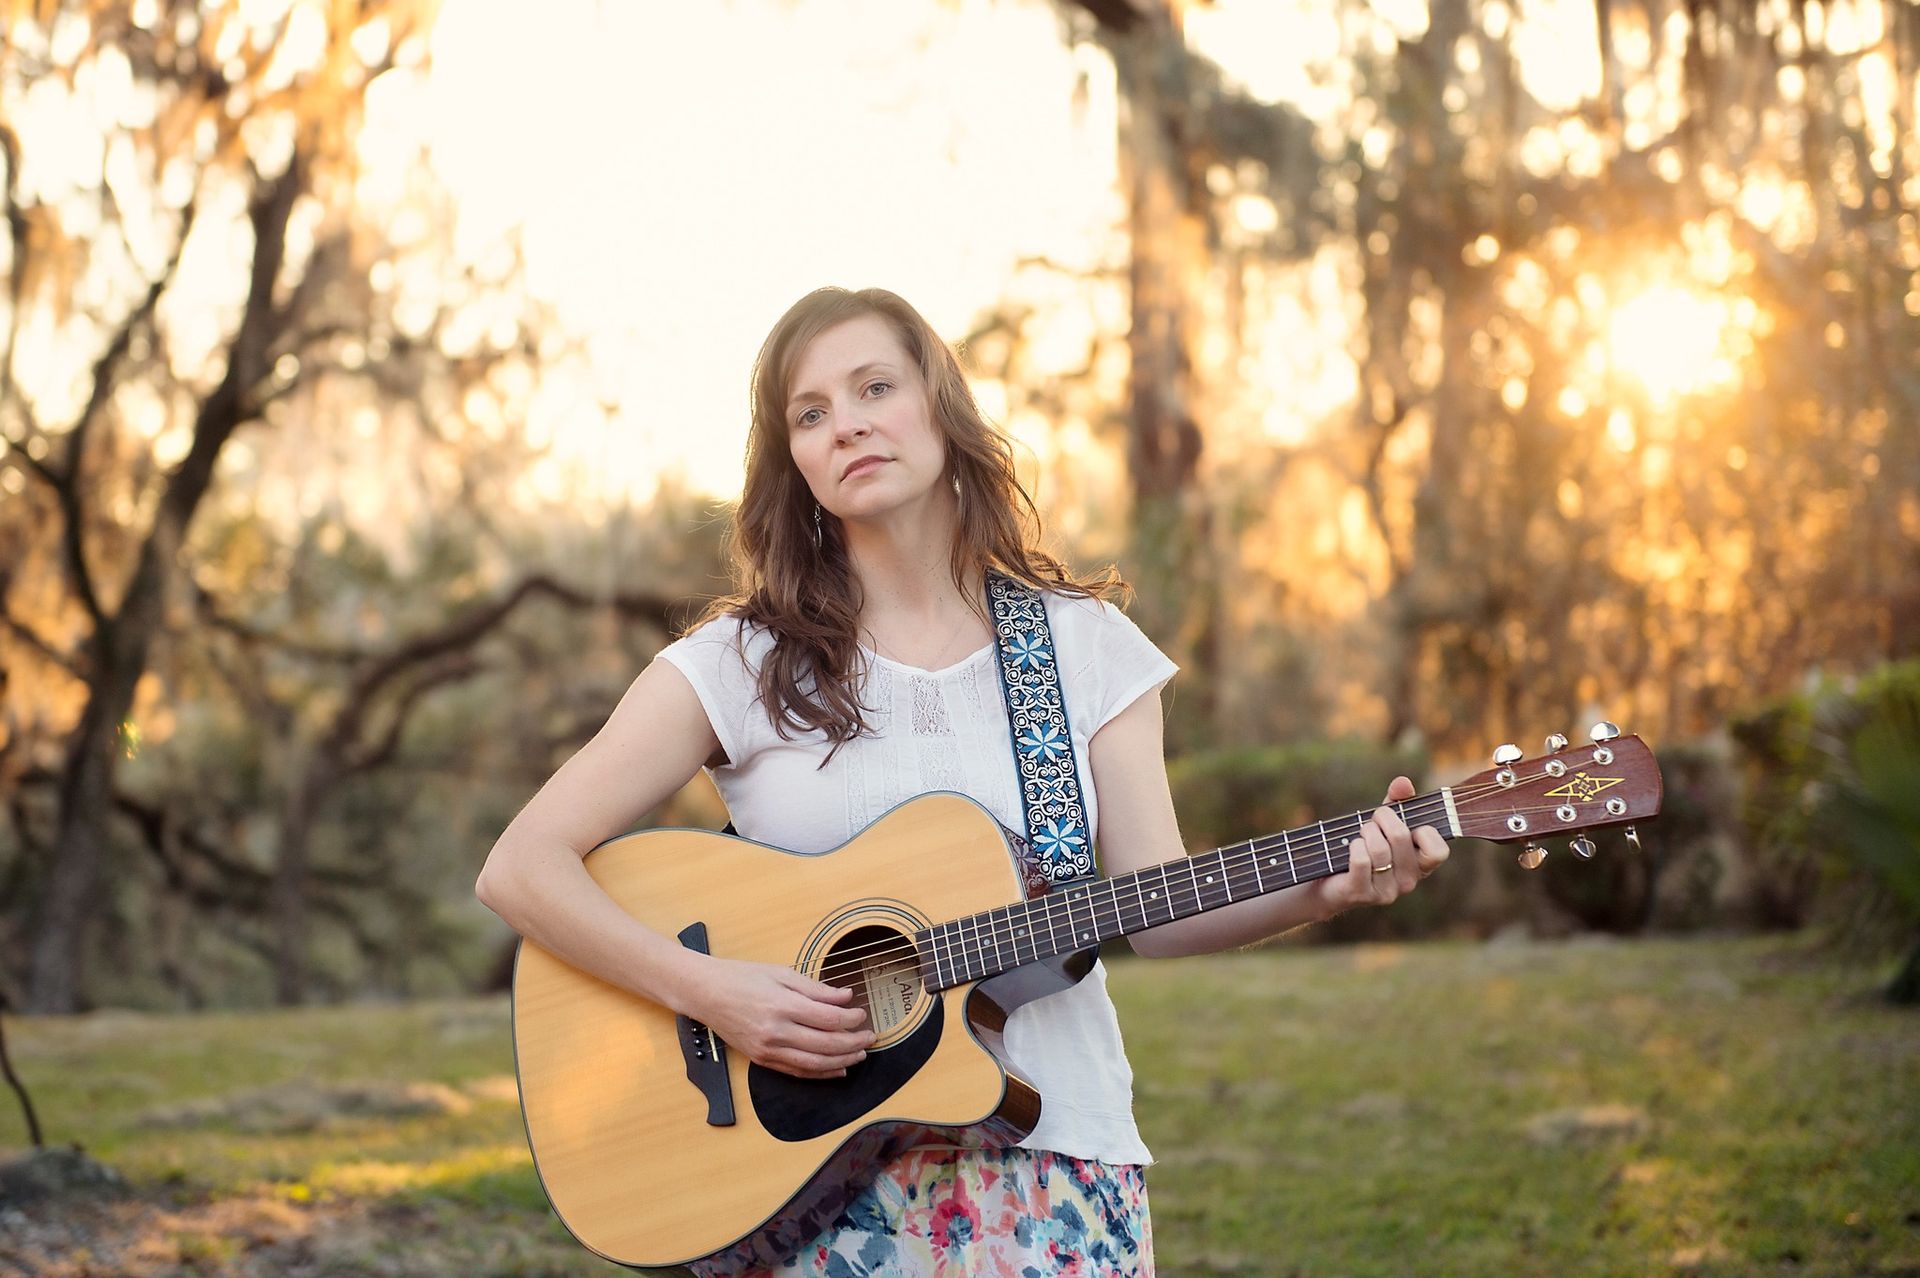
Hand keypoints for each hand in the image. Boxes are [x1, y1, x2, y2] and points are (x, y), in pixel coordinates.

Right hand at [678, 956, 874, 1079]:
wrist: (705, 993)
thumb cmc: (741, 977)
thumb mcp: (781, 973)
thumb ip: (816, 989)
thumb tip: (845, 997)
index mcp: (782, 1006)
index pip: (829, 1019)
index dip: (852, 1019)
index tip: (863, 1014)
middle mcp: (776, 1032)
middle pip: (826, 1045)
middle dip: (853, 1043)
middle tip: (870, 1037)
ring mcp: (768, 1050)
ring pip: (814, 1064)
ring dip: (842, 1062)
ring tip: (859, 1054)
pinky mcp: (762, 1060)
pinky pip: (796, 1072)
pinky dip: (820, 1074)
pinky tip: (837, 1069)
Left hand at [1311, 775, 1449, 918]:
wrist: (1329, 881)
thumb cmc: (1364, 847)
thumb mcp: (1384, 822)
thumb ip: (1398, 801)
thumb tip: (1403, 783)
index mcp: (1420, 866)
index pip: (1438, 851)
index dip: (1424, 831)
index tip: (1407, 822)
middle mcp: (1408, 882)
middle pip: (1401, 836)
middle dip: (1382, 818)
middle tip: (1373, 820)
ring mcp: (1386, 891)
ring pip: (1379, 848)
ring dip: (1365, 832)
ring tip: (1360, 834)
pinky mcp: (1362, 894)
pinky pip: (1361, 860)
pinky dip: (1353, 846)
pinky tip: (1350, 848)